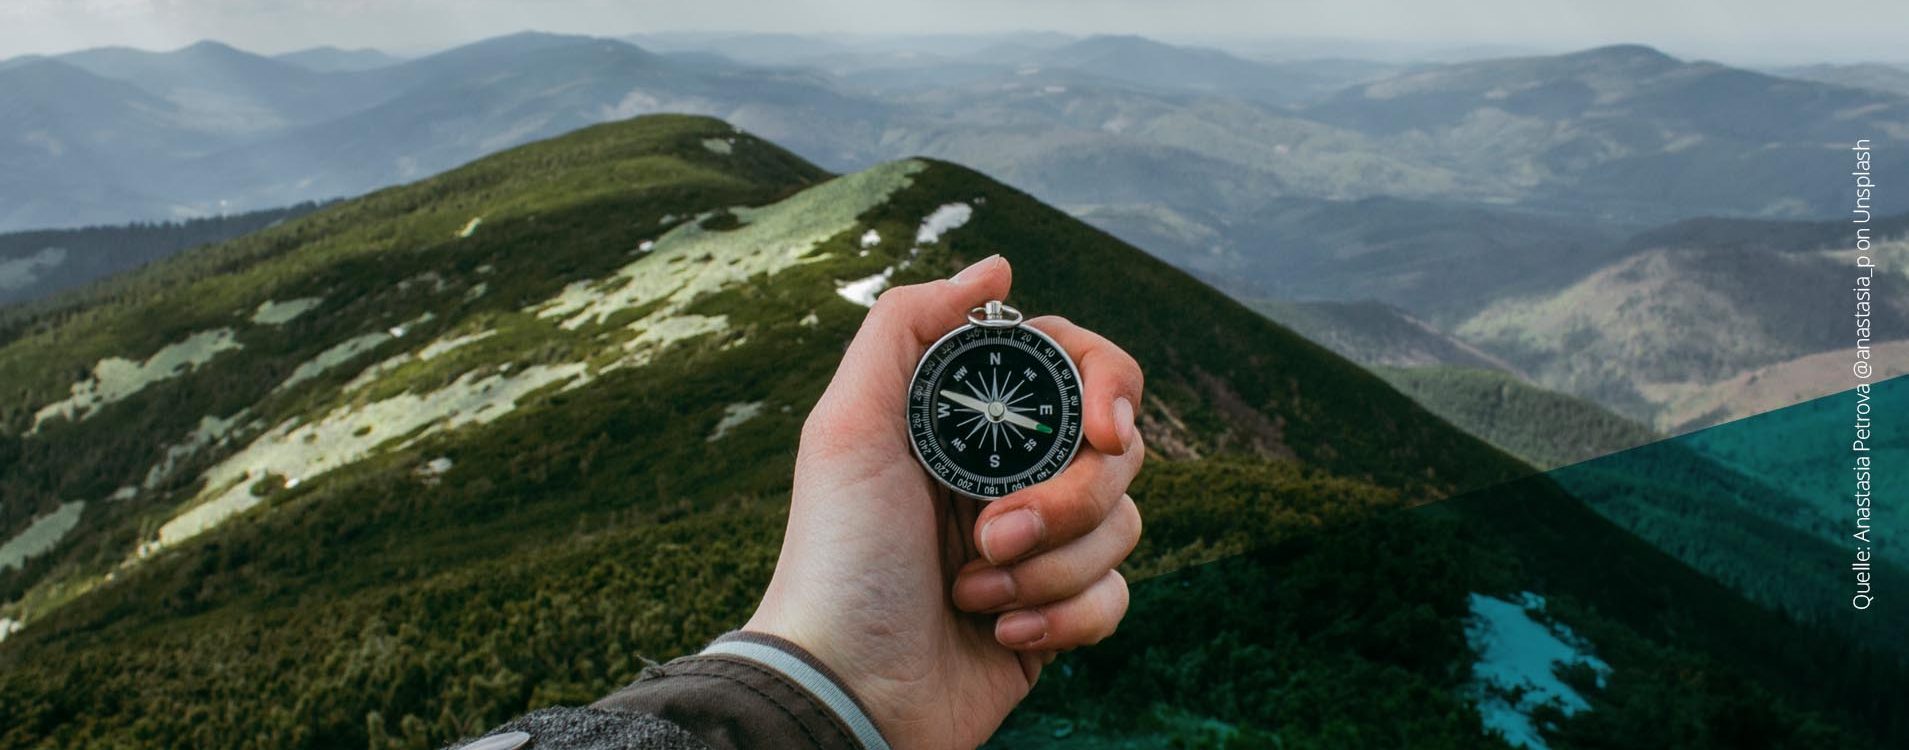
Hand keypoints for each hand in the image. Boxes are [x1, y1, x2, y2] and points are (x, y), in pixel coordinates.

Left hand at [744, 255, 1145, 748]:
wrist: (845, 689)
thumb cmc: (838, 557)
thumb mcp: (848, 425)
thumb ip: (909, 325)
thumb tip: (999, 267)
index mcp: (971, 422)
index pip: (1080, 370)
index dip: (1109, 389)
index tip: (1104, 432)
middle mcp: (1012, 475)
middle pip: (1117, 452)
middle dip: (1065, 501)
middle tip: (992, 534)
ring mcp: (1039, 547)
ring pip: (1124, 526)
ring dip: (1051, 567)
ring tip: (973, 592)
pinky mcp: (1057, 615)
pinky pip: (1117, 597)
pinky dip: (1066, 617)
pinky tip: (1002, 633)